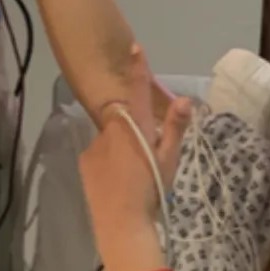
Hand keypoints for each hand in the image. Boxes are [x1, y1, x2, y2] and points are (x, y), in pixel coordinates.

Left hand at [79, 46, 191, 258]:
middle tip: (144, 158)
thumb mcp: (170, 161)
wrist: (122, 224)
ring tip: (130, 175)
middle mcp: (113, 129)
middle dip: (134, 130)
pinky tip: (115, 181)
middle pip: (124, 118)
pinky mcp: (84, 160)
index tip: (135, 47)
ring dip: (120, 147)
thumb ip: (175, 129)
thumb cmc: (152, 191)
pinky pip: (98, 153)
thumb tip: (185, 100)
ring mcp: (95, 144)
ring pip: (111, 138)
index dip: (139, 68)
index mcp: (137, 126)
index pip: (139, 90)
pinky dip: (107, 161)